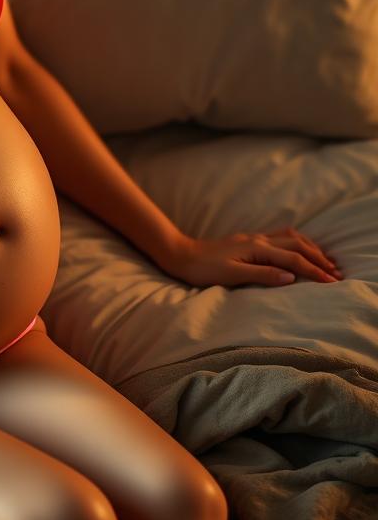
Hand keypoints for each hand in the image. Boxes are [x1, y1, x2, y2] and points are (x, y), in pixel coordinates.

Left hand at [160, 227, 343, 288]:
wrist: (182, 255)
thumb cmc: (204, 268)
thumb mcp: (232, 275)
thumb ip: (262, 275)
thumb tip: (291, 278)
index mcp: (256, 249)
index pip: (294, 260)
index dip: (315, 271)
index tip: (333, 282)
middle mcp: (258, 240)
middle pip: (298, 245)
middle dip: (319, 258)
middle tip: (337, 273)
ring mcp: (253, 238)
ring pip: (291, 237)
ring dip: (311, 248)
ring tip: (325, 260)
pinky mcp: (248, 241)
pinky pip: (281, 237)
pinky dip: (297, 243)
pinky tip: (300, 249)